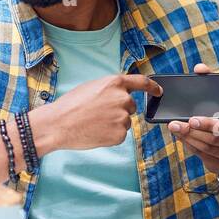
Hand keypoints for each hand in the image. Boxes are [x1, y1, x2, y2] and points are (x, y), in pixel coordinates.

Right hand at [28, 73, 161, 153]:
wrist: (59, 125)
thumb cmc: (70, 106)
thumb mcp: (92, 87)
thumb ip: (109, 89)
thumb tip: (119, 96)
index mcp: (115, 83)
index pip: (142, 82)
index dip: (153, 87)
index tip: (159, 92)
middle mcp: (123, 99)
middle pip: (131, 107)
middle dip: (119, 111)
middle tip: (99, 115)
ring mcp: (123, 117)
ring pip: (124, 122)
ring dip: (113, 124)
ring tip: (93, 124)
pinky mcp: (120, 134)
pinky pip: (120, 135)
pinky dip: (110, 136)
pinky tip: (96, 133)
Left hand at [167, 63, 218, 176]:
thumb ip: (215, 84)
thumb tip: (200, 69)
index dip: (210, 124)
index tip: (193, 118)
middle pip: (215, 138)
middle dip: (194, 130)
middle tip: (177, 123)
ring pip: (206, 147)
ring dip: (187, 137)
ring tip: (174, 127)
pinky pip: (201, 154)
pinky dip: (188, 144)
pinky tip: (179, 136)